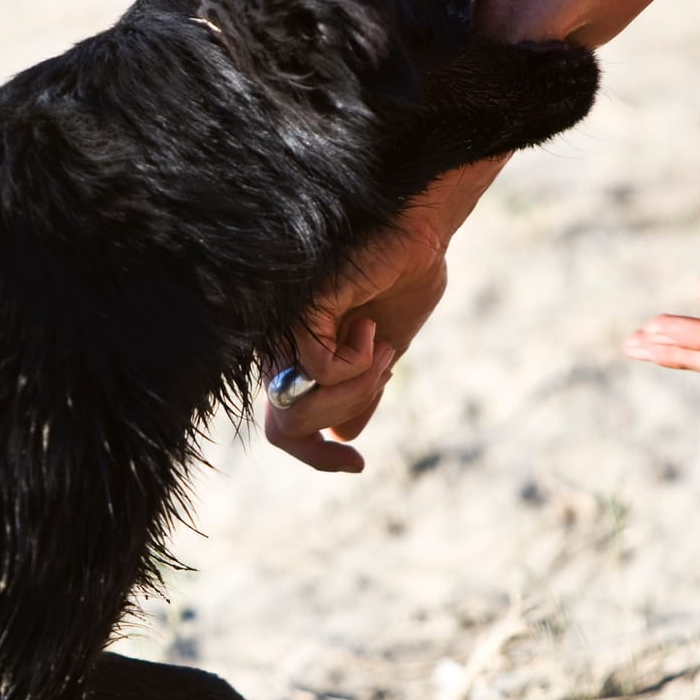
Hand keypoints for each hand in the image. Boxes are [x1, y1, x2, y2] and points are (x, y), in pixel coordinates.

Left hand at [263, 216, 449, 472]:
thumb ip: (360, 393)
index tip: (357, 463)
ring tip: (383, 351)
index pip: (281, 428)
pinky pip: (316, 370)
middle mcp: (278, 345)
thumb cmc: (403, 280)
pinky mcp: (297, 310)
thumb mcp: (383, 354)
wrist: (421, 235)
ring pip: (297, 406)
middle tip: (385, 374)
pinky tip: (371, 328)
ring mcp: (282, 328)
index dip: (314, 457)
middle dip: (345, 413)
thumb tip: (343, 435)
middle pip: (287, 426)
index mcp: (295, 357)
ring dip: (355, 391)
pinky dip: (355, 363)